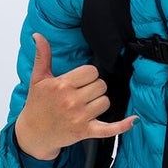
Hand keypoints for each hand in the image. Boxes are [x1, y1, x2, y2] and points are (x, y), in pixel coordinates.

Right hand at [14, 33, 136, 160]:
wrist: (34, 132)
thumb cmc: (37, 105)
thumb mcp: (37, 78)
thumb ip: (42, 55)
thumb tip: (38, 36)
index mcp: (61, 85)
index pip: (91, 71)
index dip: (88, 75)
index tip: (79, 81)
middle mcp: (71, 101)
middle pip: (101, 85)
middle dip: (93, 88)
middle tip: (80, 94)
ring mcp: (80, 117)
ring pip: (105, 102)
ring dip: (99, 103)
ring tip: (84, 106)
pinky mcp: (86, 131)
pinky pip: (110, 129)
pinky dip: (122, 125)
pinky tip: (133, 120)